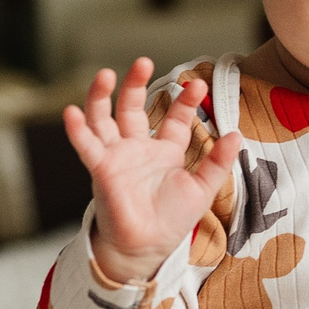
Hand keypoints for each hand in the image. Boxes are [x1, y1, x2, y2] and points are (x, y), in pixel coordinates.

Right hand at [63, 58, 241, 283]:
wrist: (148, 248)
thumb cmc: (171, 220)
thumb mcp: (202, 188)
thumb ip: (218, 162)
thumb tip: (237, 135)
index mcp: (165, 151)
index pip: (175, 118)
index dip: (185, 101)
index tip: (198, 85)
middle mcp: (137, 148)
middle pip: (131, 107)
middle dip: (136, 83)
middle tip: (142, 61)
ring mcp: (117, 156)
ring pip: (103, 118)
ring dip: (100, 96)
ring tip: (105, 74)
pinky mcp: (101, 170)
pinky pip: (87, 147)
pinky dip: (77, 130)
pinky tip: (71, 113)